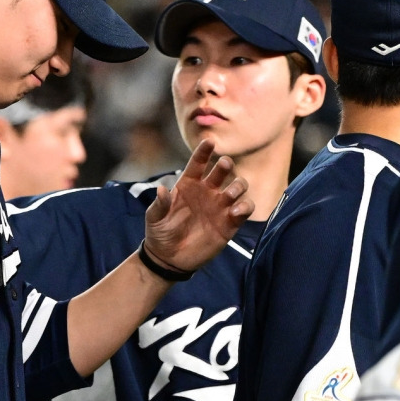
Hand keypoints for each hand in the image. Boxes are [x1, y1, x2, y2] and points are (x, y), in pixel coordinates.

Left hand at [143, 138, 253, 271]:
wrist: (169, 259)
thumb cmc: (160, 233)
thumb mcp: (154, 218)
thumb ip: (159, 204)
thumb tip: (162, 189)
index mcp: (188, 184)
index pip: (198, 163)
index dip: (204, 151)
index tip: (209, 142)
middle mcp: (207, 191)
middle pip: (222, 171)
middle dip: (225, 164)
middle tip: (223, 165)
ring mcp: (220, 206)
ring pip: (238, 186)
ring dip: (238, 186)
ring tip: (228, 195)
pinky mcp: (230, 223)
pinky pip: (245, 209)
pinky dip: (245, 207)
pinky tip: (235, 212)